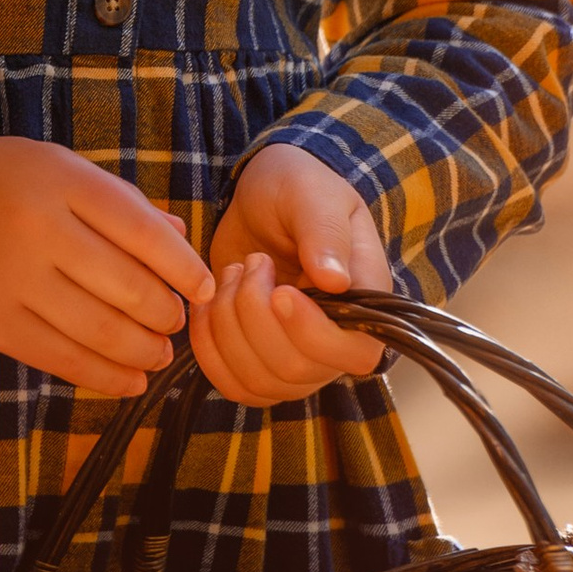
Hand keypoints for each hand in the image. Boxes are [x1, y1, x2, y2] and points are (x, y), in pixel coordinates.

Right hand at [0, 137, 213, 395]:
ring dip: (144, 350)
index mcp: (59, 181)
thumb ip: (116, 201)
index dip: (184, 267)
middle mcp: (38, 230)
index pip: (142, 232)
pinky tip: (131, 380)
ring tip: (159, 353)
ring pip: (100, 330)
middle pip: (128, 287)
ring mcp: (12, 281)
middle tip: (178, 321)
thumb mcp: (52, 166)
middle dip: (166, 313)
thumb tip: (181, 239)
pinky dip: (105, 376)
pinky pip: (60, 358)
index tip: (205, 286)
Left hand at [187, 142, 393, 408]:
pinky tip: (207, 304)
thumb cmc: (295, 188)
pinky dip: (208, 347)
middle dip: (255, 314)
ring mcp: (296, 357)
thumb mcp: (311, 194)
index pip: (355, 351)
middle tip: (252, 262)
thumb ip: (324, 232)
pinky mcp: (257, 363)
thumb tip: (336, 281)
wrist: (259, 200)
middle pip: (297, 370)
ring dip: (228, 327)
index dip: (312, 333)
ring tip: (232, 275)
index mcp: (365, 300)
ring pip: (260, 382)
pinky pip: (231, 384)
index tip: (279, 291)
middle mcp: (336, 339)